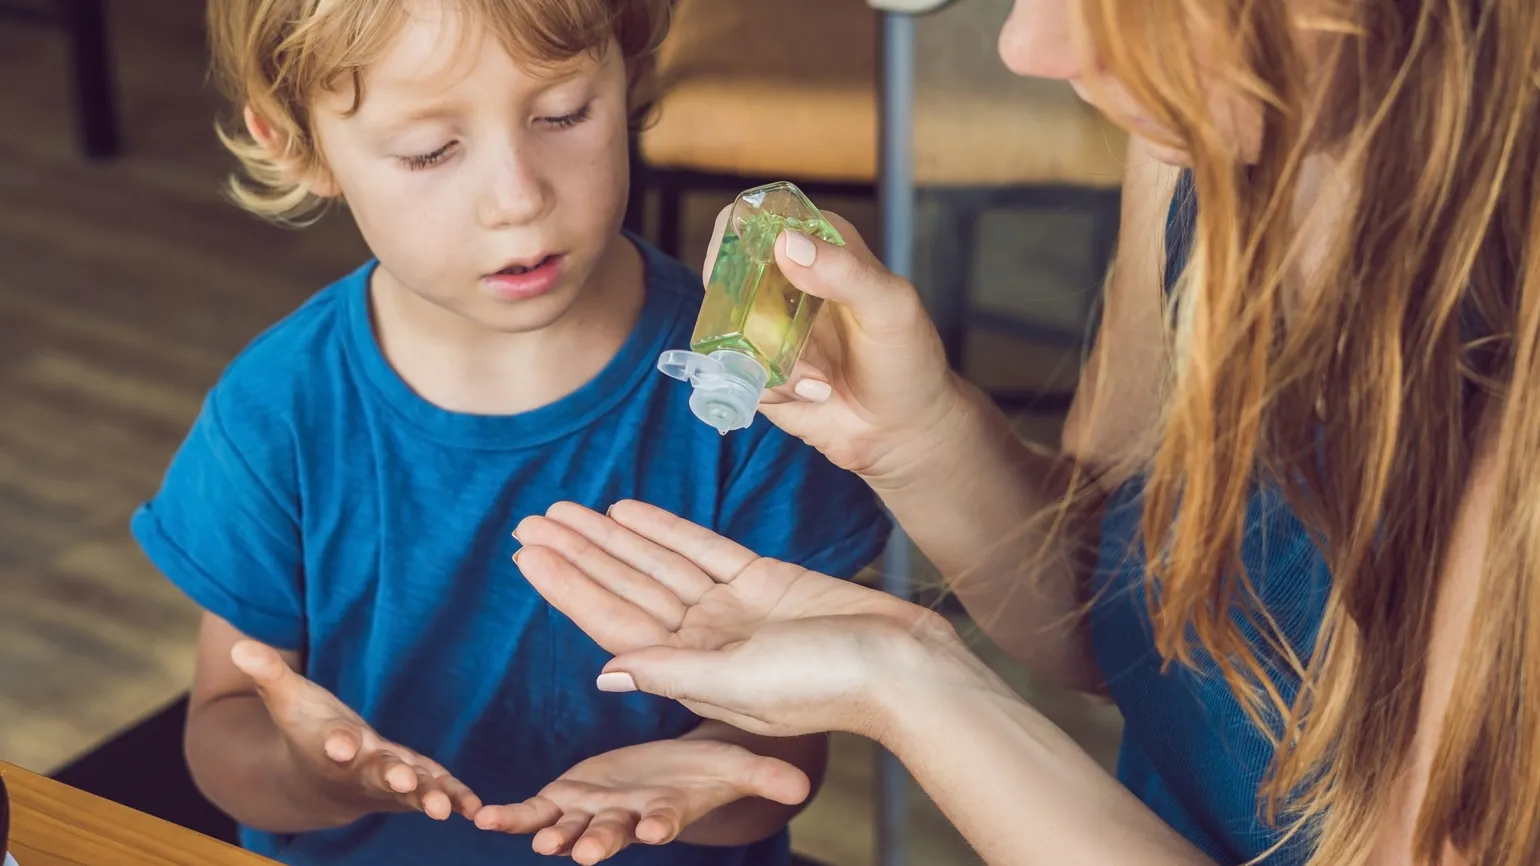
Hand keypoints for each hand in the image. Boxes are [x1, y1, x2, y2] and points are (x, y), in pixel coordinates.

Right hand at [230, 641, 481, 821]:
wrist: (318, 782)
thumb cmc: (306, 732)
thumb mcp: (287, 699)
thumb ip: (268, 675)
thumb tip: (239, 647)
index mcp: (329, 747)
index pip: (331, 744)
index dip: (336, 743)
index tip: (340, 744)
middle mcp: (360, 770)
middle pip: (375, 774)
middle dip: (389, 777)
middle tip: (403, 782)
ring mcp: (389, 780)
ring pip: (410, 791)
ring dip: (427, 797)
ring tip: (444, 809)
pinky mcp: (415, 782)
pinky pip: (437, 790)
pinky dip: (454, 797)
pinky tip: (474, 806)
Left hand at [473, 738, 808, 863]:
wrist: (672, 770)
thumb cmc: (707, 770)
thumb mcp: (737, 766)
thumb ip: (763, 776)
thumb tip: (801, 785)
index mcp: (666, 810)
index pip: (666, 819)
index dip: (660, 824)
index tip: (656, 828)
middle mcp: (627, 819)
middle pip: (614, 833)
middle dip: (601, 843)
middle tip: (590, 855)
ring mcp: (593, 813)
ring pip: (569, 827)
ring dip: (554, 835)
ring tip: (537, 841)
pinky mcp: (566, 797)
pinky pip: (533, 809)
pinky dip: (510, 816)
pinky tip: (483, 818)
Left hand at [513, 500, 958, 738]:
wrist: (903, 667)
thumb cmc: (830, 685)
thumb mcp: (744, 684)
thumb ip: (675, 674)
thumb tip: (605, 674)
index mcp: (692, 671)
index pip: (614, 621)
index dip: (570, 587)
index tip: (529, 556)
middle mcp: (704, 639)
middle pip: (627, 587)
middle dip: (579, 554)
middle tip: (531, 520)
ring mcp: (732, 609)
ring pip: (657, 564)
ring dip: (613, 536)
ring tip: (568, 508)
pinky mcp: (763, 581)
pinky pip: (702, 548)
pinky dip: (665, 528)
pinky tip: (627, 510)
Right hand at [702, 205, 964, 482]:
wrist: (904, 430)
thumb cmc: (908, 360)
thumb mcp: (890, 308)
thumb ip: (845, 272)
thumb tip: (787, 243)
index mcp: (817, 245)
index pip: (756, 219)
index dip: (736, 236)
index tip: (745, 272)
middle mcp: (782, 282)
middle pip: (723, 274)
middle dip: (746, 313)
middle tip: (783, 341)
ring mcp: (765, 328)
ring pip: (728, 331)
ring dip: (772, 362)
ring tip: (820, 380)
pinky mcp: (757, 370)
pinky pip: (736, 374)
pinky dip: (774, 389)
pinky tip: (815, 394)